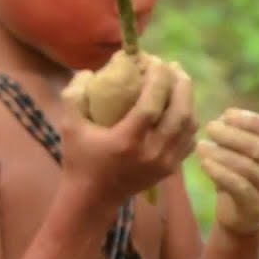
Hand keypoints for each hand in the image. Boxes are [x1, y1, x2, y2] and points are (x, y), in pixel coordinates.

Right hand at [60, 59, 197, 207]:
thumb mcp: (69, 126)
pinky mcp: (170, 169)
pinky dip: (189, 120)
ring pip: (189, 126)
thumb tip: (88, 72)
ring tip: (180, 81)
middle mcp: (151, 152)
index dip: (158, 80)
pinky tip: (181, 107)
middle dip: (181, 85)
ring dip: (188, 100)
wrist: (93, 197)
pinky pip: (188, 140)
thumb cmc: (79, 159)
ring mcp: (164, 163)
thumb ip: (74, 95)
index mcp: (126, 140)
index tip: (154, 60)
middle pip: (179, 114)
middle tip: (173, 66)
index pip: (152, 105)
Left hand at [196, 108, 258, 234]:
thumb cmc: (238, 172)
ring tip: (201, 146)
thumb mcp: (239, 149)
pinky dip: (219, 172)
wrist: (237, 211)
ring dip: (221, 153)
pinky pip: (239, 186)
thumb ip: (237, 131)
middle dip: (232, 135)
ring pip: (249, 167)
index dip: (250, 120)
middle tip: (209, 128)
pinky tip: (204, 163)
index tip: (226, 115)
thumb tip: (225, 117)